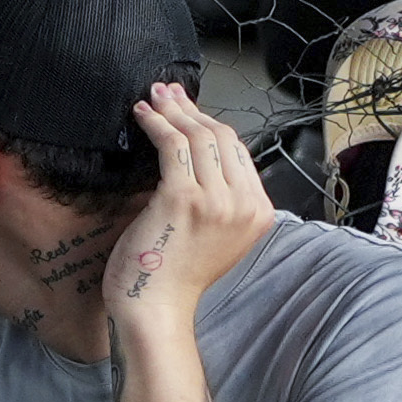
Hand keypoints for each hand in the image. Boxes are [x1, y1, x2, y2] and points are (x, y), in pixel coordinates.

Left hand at [115, 82, 272, 332]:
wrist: (156, 309)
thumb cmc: (173, 276)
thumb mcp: (213, 235)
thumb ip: (218, 201)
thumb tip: (197, 158)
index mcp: (258, 212)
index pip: (238, 153)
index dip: (211, 124)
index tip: (188, 107)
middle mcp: (244, 204)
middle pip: (222, 138)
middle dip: (193, 110)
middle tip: (168, 91)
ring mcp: (217, 201)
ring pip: (198, 137)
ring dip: (173, 110)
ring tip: (153, 97)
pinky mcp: (184, 199)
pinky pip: (172, 147)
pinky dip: (157, 124)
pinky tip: (142, 114)